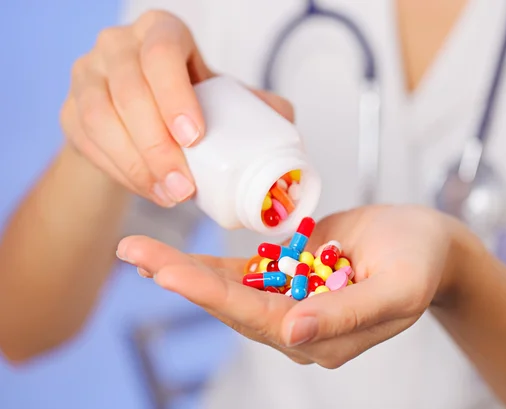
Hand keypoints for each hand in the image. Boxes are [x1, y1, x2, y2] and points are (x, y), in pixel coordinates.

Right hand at [60, 10, 293, 206]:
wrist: (142, 121)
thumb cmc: (190, 104)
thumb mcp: (224, 98)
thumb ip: (258, 105)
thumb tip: (284, 120)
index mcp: (161, 32)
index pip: (161, 53)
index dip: (175, 95)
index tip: (194, 138)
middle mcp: (118, 45)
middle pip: (128, 88)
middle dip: (157, 144)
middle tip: (185, 186)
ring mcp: (87, 75)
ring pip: (100, 117)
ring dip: (136, 163)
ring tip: (170, 195)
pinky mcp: (69, 109)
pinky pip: (86, 142)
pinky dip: (119, 171)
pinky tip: (149, 190)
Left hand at [116, 205, 479, 367]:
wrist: (426, 243)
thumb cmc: (420, 262)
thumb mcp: (396, 289)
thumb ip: (347, 316)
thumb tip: (293, 334)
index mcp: (322, 338)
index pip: (257, 318)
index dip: (211, 295)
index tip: (169, 272)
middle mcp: (298, 325)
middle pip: (231, 304)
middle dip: (182, 279)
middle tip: (134, 254)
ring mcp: (290, 300)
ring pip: (229, 288)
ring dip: (184, 270)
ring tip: (138, 252)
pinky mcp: (288, 276)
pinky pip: (243, 271)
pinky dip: (208, 263)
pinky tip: (173, 256)